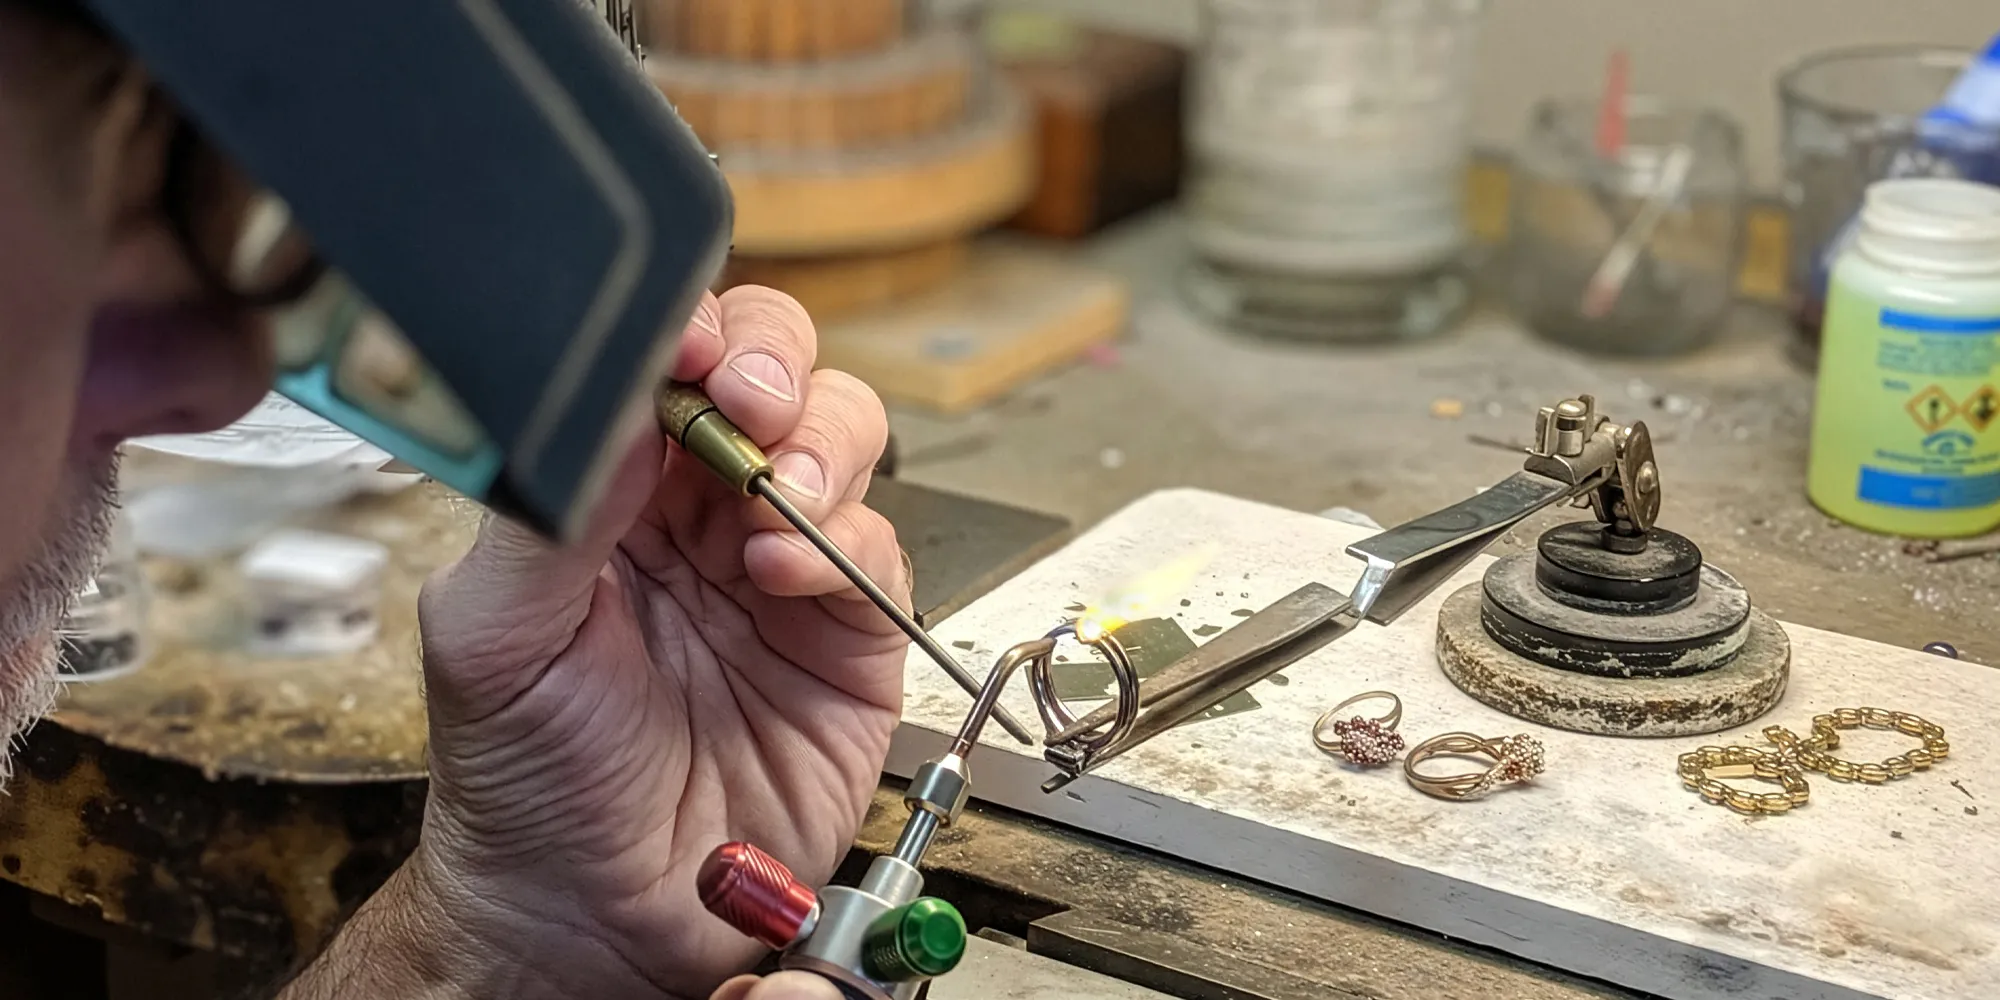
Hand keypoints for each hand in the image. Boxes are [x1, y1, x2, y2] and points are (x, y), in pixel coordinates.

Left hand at [410, 286, 905, 997]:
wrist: (597, 914)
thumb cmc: (527, 779)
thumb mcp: (493, 633)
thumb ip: (552, 509)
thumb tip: (612, 399)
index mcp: (608, 491)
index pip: (663, 364)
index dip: (685, 334)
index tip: (681, 347)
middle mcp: (700, 514)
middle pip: (772, 371)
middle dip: (770, 363)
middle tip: (745, 397)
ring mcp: (780, 566)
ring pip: (839, 438)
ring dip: (819, 443)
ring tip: (775, 497)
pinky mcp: (848, 632)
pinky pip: (877, 548)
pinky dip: (844, 543)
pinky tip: (783, 576)